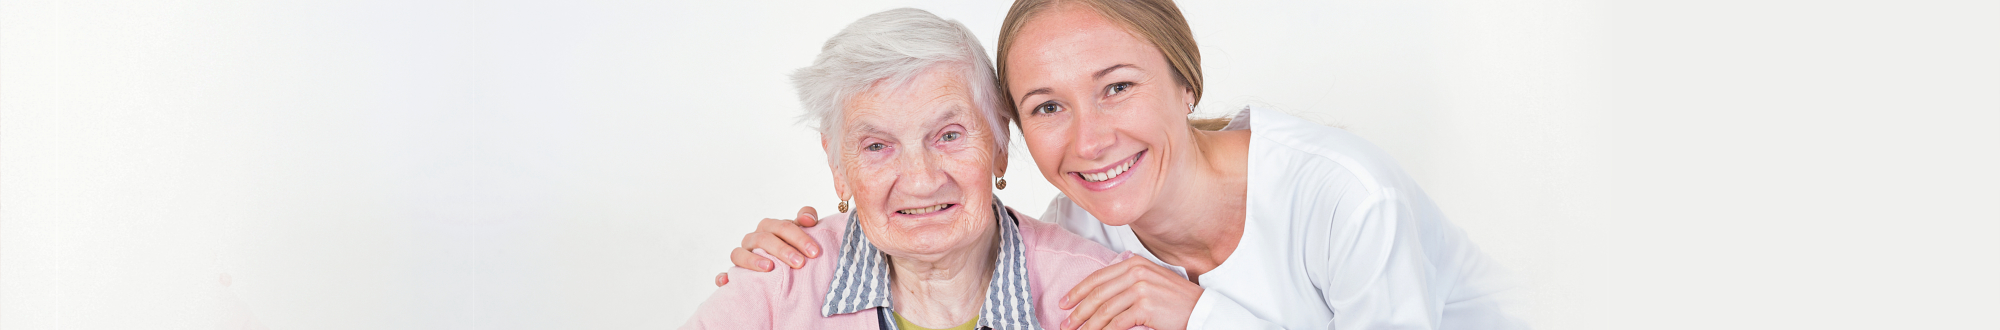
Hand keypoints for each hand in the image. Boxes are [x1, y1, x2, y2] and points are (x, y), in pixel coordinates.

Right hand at [715, 206, 824, 286]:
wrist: (781, 268)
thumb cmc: (791, 247)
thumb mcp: (800, 232)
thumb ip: (806, 218)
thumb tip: (808, 219)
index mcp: (769, 227)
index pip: (782, 226)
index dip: (799, 237)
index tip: (815, 252)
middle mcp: (753, 239)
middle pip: (764, 239)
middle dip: (783, 250)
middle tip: (800, 263)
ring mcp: (742, 255)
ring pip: (740, 253)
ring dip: (753, 260)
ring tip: (770, 268)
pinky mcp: (734, 273)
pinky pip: (724, 274)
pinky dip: (723, 276)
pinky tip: (726, 281)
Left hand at [1061, 257, 1202, 329]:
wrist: (1201, 310)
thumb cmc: (1176, 300)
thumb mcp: (1150, 282)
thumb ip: (1127, 282)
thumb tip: (1098, 296)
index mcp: (1134, 263)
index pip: (1098, 277)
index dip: (1077, 291)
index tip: (1064, 303)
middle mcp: (1136, 272)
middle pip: (1097, 294)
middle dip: (1078, 311)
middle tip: (1065, 324)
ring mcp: (1141, 288)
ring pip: (1104, 310)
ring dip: (1087, 325)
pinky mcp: (1145, 306)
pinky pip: (1116, 323)